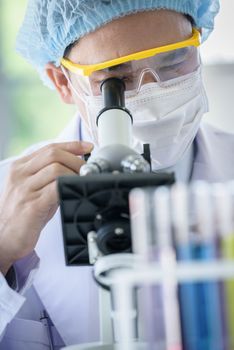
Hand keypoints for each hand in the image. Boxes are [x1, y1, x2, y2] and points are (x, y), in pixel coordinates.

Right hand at [0, 141, 92, 274]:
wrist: (3, 238)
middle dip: (76, 160)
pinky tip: (75, 192)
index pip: (48, 148)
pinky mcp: (31, 206)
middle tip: (87, 170)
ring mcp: (24, 190)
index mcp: (19, 167)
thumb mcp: (32, 188)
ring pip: (56, 169)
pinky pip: (55, 189)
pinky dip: (69, 187)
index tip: (88, 147)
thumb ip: (49, 176)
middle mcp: (20, 175)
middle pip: (53, 154)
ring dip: (75, 174)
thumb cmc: (22, 213)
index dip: (72, 145)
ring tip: (83, 182)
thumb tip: (77, 168)